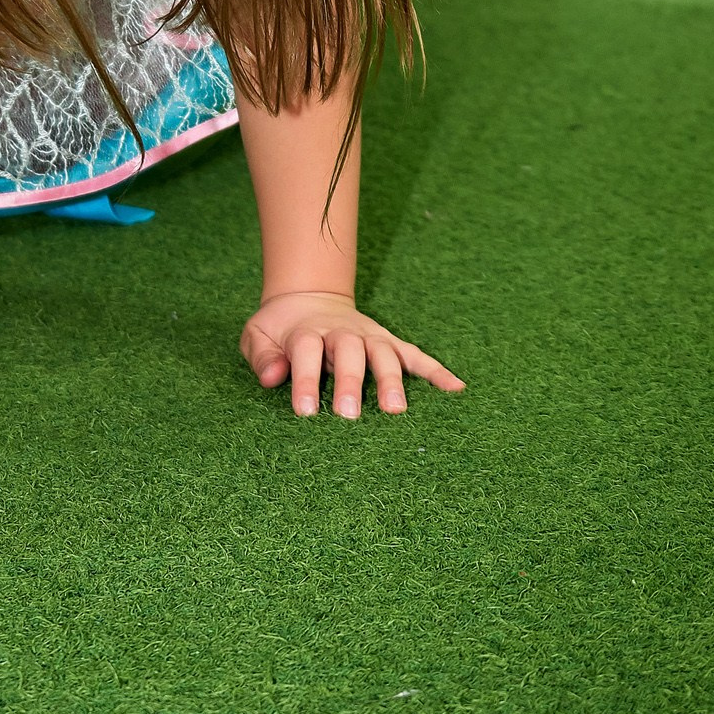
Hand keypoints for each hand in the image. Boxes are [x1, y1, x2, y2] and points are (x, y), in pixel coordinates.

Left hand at [240, 291, 464, 418]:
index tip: (306, 412)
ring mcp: (369, 337)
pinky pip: (415, 356)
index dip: (306, 380)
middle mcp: (342, 333)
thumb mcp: (257, 334)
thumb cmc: (279, 328)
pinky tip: (456, 389)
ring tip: (397, 410)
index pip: (306, 353)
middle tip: (350, 416)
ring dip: (392, 380)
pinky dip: (436, 371)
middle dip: (351, 383)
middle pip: (349, 353)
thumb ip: (261, 355)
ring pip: (384, 354)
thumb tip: (274, 377)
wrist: (308, 297)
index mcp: (307, 331)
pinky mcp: (389, 342)